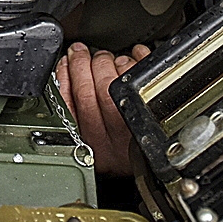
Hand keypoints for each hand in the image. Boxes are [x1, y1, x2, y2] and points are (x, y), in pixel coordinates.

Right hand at [55, 42, 151, 175]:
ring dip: (108, 63)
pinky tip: (132, 58)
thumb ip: (78, 111)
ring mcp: (131, 128)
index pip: (68, 105)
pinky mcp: (154, 116)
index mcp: (88, 144)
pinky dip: (135, 60)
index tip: (66, 60)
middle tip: (85, 55)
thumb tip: (67, 72)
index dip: (65, 76)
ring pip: (112, 86)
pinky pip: (140, 80)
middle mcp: (107, 140)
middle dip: (84, 64)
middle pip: (88, 92)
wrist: (157, 166)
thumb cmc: (123, 150)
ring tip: (109, 60)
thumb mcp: (92, 140)